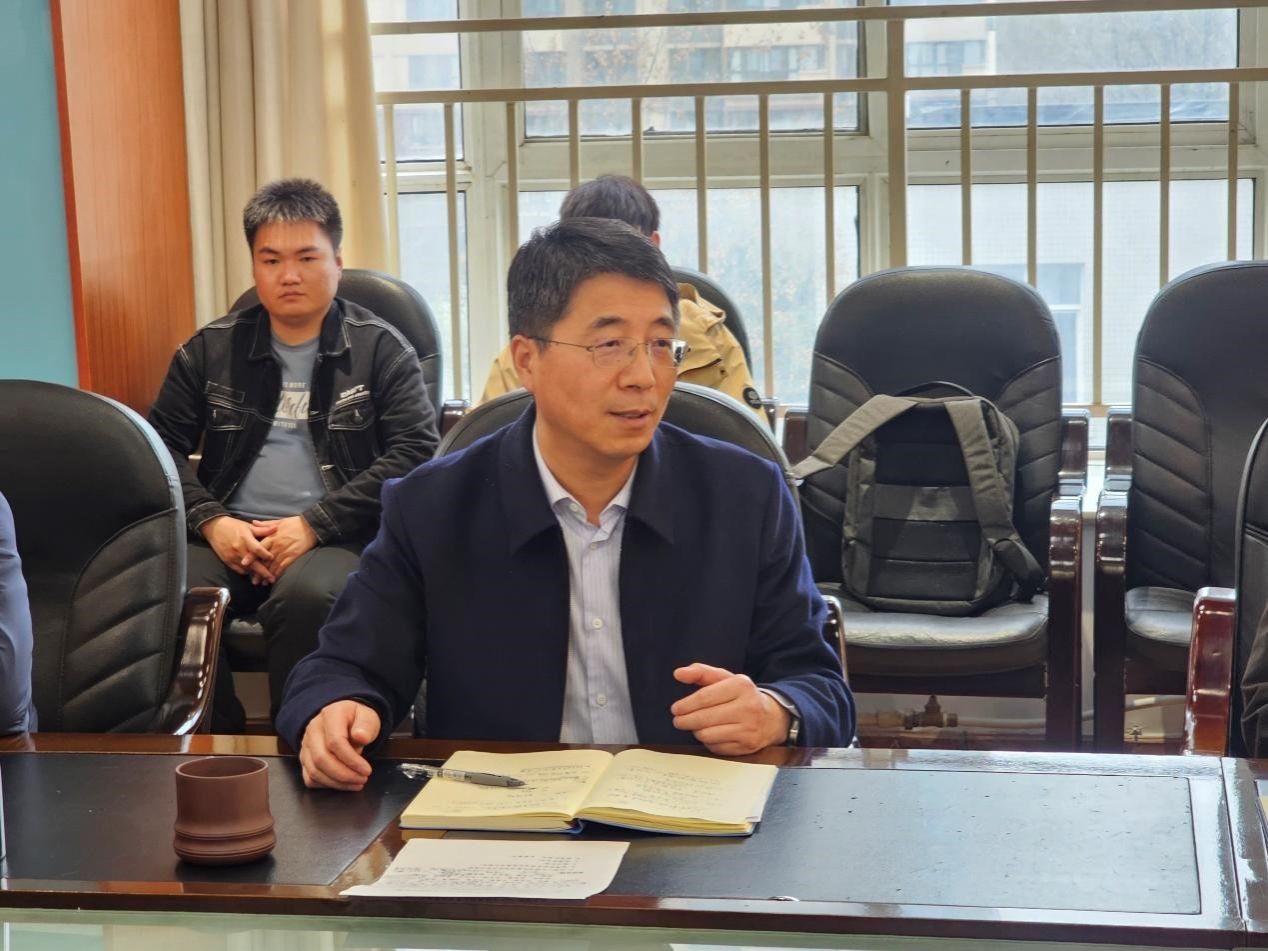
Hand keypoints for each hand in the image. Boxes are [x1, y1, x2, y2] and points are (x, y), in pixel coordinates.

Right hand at [200, 515, 276, 582]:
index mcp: (245, 539)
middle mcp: (239, 549)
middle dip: (263, 572)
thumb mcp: (248, 526)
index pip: (257, 549)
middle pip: (253, 564)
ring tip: (265, 579)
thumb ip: (262, 529)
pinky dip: (247, 572)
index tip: (273, 559)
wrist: (214, 528)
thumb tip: (276, 529)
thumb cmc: (233, 526)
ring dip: (255, 574)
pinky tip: (253, 574)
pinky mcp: (227, 561)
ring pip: (246, 569)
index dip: (265, 555)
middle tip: (272, 579)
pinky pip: (239, 570)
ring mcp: (232, 556)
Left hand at [254, 515, 317, 579]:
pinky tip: (274, 579)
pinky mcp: (293, 556)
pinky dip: (278, 574)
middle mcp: (277, 545)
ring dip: (267, 575)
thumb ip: (265, 524)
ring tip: (262, 583)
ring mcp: (285, 552)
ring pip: (273, 566)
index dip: (251, 556)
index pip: (259, 547)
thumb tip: (253, 522)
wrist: (311, 527)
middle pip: (265, 560)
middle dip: (258, 571)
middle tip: (253, 579)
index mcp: (272, 536)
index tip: (244, 563)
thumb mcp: (279, 521)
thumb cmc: (295, 523)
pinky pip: (284, 567)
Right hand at [298, 699, 381, 790]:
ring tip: (356, 783)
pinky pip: (310, 777)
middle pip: (321, 758)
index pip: (335, 741)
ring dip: (336, 782)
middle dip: (344, 774)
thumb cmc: (357, 720)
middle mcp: (313, 729)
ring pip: (314, 771)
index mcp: (331, 715)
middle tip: (362, 779)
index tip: (367, 770)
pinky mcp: (304, 758)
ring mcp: (306, 744)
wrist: (346, 719)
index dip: (351, 760)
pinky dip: (326, 785)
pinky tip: (342, 784)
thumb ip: (366, 726)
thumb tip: (361, 737)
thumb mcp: (368, 717)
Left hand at [670, 663, 790, 755]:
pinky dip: (709, 742)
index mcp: (741, 686)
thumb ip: (701, 673)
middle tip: (678, 720)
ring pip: (707, 735)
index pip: (705, 697)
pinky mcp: (747, 746)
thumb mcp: (725, 679)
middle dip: (686, 720)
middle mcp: (748, 707)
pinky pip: (716, 747)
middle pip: (704, 718)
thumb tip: (678, 673)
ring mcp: (749, 729)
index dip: (686, 705)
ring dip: (696, 731)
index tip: (676, 709)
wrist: (771, 718)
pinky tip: (711, 734)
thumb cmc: (742, 696)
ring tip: (696, 726)